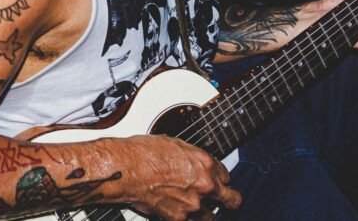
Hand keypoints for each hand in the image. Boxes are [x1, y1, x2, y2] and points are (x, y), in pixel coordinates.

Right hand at [113, 134, 240, 220]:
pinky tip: (180, 212)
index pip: (225, 174)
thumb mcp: (173, 144)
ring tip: (199, 210)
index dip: (219, 177)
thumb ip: (190, 157)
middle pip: (231, 198)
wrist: (126, 168)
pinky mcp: (179, 218)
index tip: (215, 179)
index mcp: (205, 163)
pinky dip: (186, 218)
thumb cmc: (142, 153)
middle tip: (226, 201)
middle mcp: (204, 184)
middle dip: (229, 199)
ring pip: (212, 216)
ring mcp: (193, 204)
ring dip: (207, 212)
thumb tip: (193, 163)